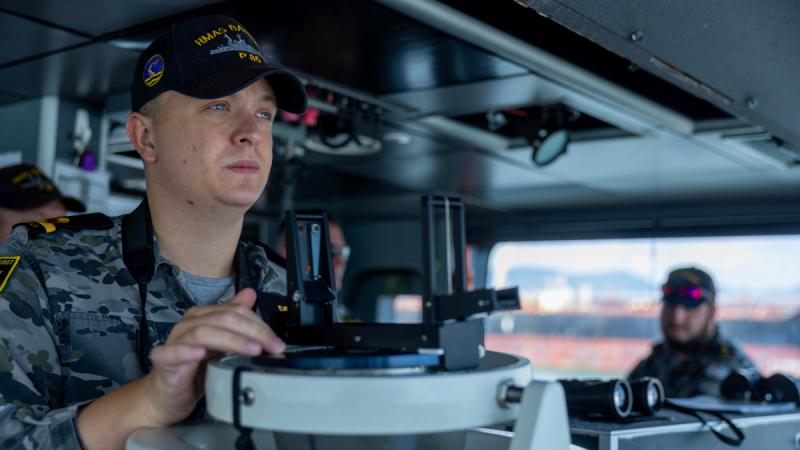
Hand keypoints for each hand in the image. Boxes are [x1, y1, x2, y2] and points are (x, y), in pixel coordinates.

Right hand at [141, 288, 284, 425]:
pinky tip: (200, 354)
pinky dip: (187, 351)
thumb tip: (250, 295)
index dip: (259, 324)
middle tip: (270, 346)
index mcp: (204, 317)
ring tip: (252, 350)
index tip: (276, 342)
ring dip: (231, 340)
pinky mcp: (163, 360)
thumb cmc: (196, 369)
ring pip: (204, 331)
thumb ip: (236, 321)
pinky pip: (172, 352)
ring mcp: (175, 340)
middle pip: (223, 318)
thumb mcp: (222, 345)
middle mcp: (189, 324)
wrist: (169, 395)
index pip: (235, 311)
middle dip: (252, 331)